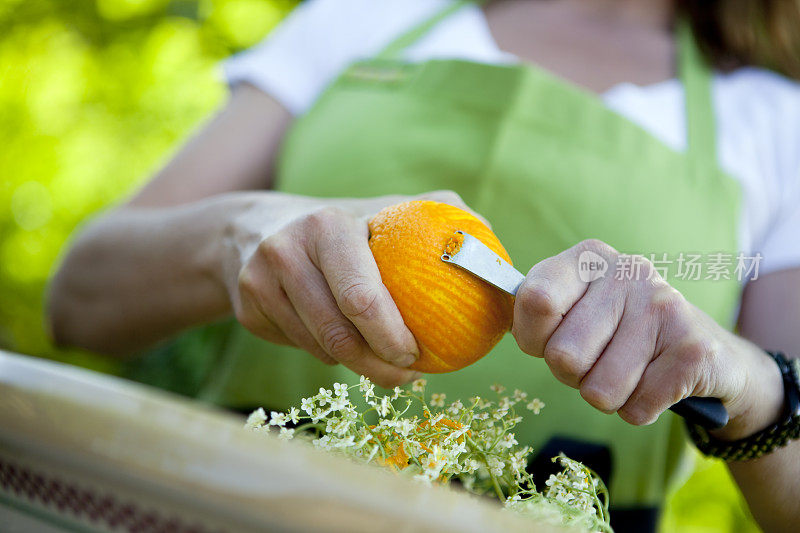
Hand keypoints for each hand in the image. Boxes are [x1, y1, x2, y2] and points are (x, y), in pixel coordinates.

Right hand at [226, 190, 473, 387]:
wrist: (254, 228)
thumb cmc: (342, 224)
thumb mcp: (383, 209)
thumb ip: (437, 215)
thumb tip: (489, 245)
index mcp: (325, 227)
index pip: (360, 296)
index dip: (391, 335)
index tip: (418, 355)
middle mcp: (284, 252)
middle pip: (338, 335)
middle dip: (379, 366)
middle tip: (409, 375)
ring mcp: (257, 283)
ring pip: (319, 350)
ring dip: (357, 365)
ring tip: (386, 366)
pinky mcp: (246, 310)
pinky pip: (298, 349)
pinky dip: (327, 354)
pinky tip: (345, 345)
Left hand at [511, 239, 783, 437]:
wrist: (704, 355)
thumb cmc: (616, 335)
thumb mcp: (571, 313)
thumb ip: (535, 314)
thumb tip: (509, 321)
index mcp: (588, 259)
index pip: (535, 300)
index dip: (533, 338)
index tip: (549, 340)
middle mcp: (627, 271)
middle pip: (563, 356)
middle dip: (573, 375)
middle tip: (598, 361)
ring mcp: (663, 306)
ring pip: (599, 390)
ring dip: (609, 395)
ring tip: (629, 371)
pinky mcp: (693, 349)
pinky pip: (636, 408)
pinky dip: (639, 408)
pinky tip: (656, 383)